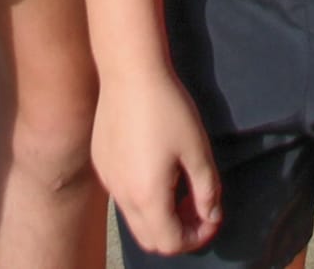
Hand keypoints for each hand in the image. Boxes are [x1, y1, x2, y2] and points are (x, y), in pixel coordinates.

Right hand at [91, 65, 222, 255]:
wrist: (129, 70)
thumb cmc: (168, 108)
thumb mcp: (197, 150)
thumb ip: (208, 190)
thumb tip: (211, 214)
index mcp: (147, 196)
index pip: (172, 243)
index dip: (198, 236)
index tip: (212, 213)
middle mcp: (122, 195)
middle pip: (151, 239)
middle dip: (178, 231)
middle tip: (197, 205)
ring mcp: (108, 179)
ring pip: (135, 219)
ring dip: (160, 215)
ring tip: (179, 185)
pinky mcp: (101, 163)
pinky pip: (123, 195)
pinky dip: (142, 196)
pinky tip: (156, 166)